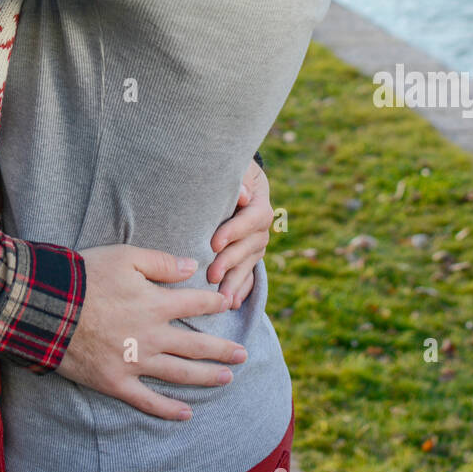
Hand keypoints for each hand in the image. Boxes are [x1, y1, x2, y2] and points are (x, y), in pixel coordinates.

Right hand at [57, 245, 246, 420]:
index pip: (195, 305)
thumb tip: (191, 267)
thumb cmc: (86, 276)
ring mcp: (135, 362)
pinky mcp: (116, 382)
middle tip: (243, 354)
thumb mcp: (125, 257)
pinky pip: (147, 401)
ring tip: (227, 379)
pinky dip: (168, 409)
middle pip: (195, 345)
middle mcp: (152, 336)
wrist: (49, 307)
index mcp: (156, 303)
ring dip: (206, 377)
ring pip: (179, 373)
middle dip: (222, 350)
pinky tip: (186, 413)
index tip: (228, 305)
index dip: (215, 305)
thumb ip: (161, 263)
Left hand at [208, 159, 273, 307]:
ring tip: (221, 299)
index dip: (235, 231)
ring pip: (249, 264)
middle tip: (211, 275)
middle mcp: (261, 228)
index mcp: (260, 203)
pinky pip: (250, 275)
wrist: (235, 181)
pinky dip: (242, 289)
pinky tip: (233, 302)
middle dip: (230, 262)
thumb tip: (242, 195)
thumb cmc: (229, 172)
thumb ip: (238, 181)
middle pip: (250, 246)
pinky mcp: (249, 257)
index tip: (214, 242)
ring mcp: (257, 245)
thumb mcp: (235, 169)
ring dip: (235, 282)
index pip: (252, 218)